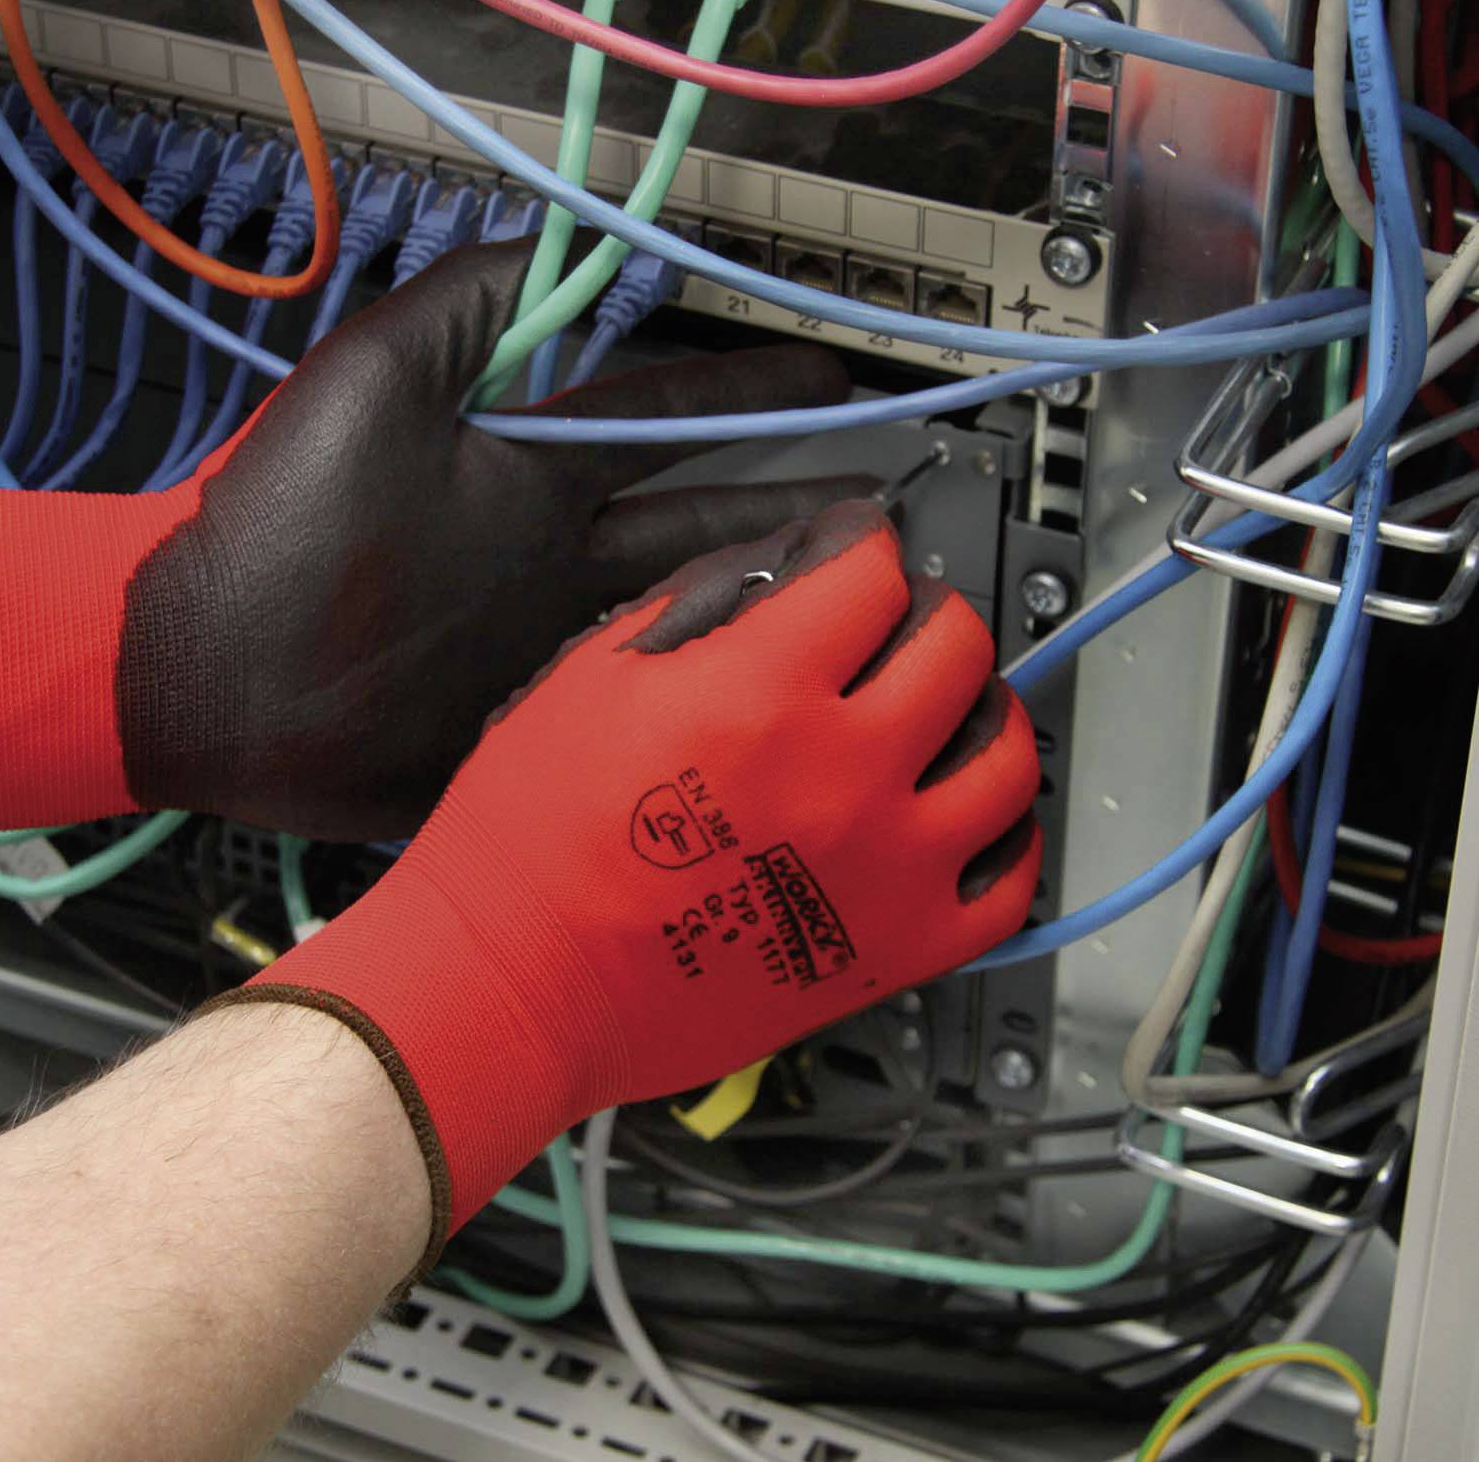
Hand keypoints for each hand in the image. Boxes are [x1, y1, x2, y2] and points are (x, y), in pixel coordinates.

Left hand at [0, 239, 866, 839]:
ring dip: (764, 609)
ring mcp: (541, 647)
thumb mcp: (370, 381)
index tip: (823, 381)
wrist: (196, 676)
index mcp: (528, 472)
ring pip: (681, 621)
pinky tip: (766, 711)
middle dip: (789, 510)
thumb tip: (569, 244)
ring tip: (853, 604)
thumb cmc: (274, 524)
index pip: (662, 418)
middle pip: (695, 522)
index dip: (746, 394)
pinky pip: (633, 716)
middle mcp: (550, 554)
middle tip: (879, 511)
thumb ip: (470, 307)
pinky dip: (699, 709)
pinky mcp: (524, 731)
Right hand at [221, 500, 1040, 1260]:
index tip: (849, 546)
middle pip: (954, 644)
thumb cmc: (527, 847)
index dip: (857, 540)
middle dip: (923, 609)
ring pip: (1006, 754)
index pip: (867, 570)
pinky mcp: (895, 953)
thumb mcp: (589, 679)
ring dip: (982, 706)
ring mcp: (884, 868)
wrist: (515, 985)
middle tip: (891, 620)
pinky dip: (1007, 833)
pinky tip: (971, 812)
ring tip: (948, 705)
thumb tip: (778, 575)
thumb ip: (698, 607)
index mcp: (762, 693)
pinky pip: (1009, 884)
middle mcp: (843, 773)